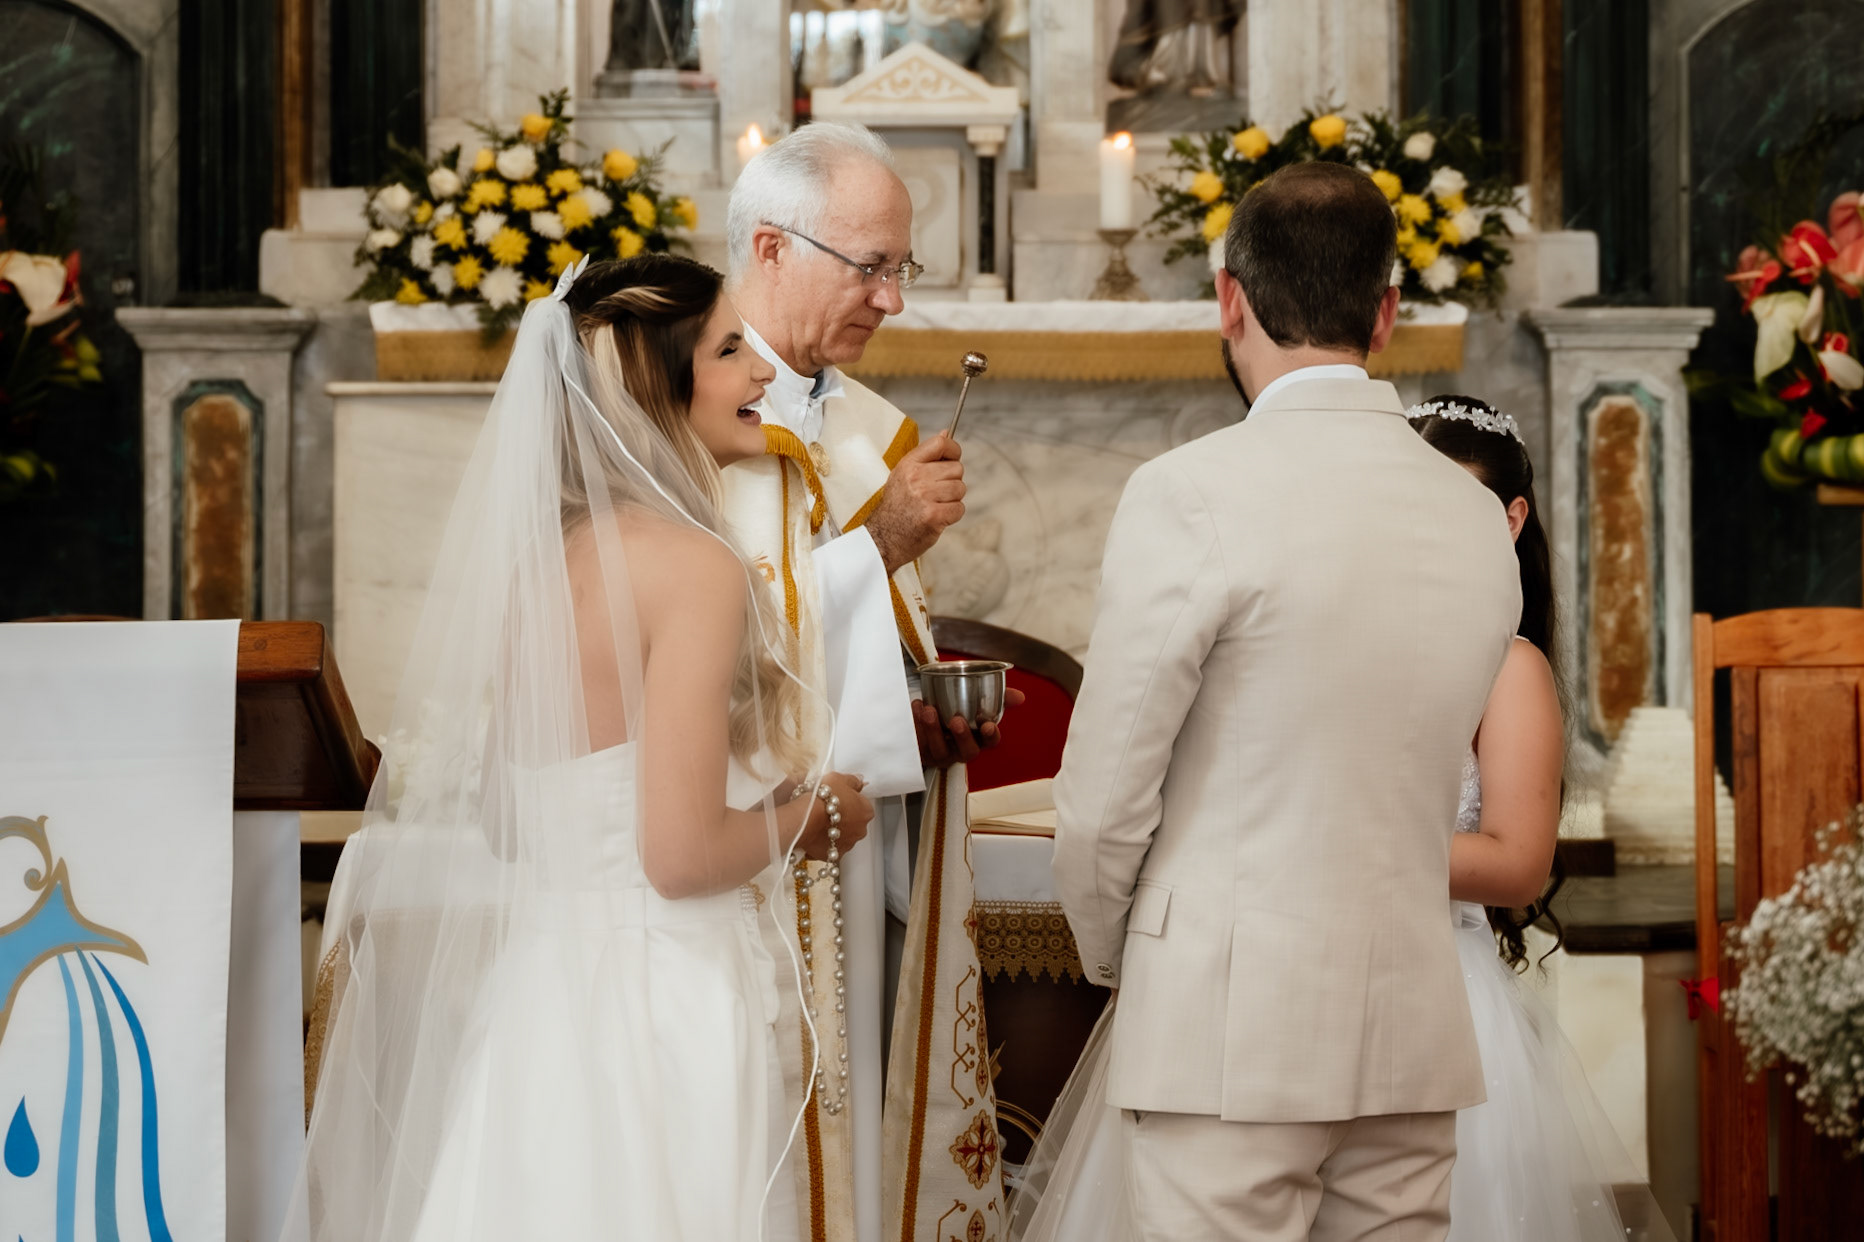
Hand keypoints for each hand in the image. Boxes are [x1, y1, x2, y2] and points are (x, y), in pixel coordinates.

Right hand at [791, 772, 872, 860]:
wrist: (804, 818)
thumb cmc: (822, 798)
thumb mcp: (839, 779)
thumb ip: (853, 781)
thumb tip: (859, 780)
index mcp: (866, 811)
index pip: (862, 805)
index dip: (849, 800)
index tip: (839, 797)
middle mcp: (860, 830)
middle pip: (854, 822)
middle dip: (843, 817)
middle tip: (827, 809)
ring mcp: (847, 844)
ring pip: (842, 836)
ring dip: (833, 830)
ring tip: (818, 821)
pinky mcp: (832, 854)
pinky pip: (829, 849)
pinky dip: (823, 844)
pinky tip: (814, 834)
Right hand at [866, 433, 963, 574]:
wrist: (883, 538)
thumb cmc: (896, 507)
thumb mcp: (904, 475)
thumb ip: (926, 456)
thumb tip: (946, 434)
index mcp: (908, 464)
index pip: (941, 444)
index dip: (953, 451)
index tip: (951, 460)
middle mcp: (916, 478)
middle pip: (956, 468)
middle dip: (952, 481)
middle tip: (937, 493)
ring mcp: (925, 497)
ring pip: (960, 488)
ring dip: (952, 499)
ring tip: (935, 505)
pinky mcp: (934, 516)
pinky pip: (959, 508)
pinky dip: (952, 514)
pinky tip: (938, 517)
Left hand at [913, 688, 1025, 768]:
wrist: (926, 715)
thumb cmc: (956, 711)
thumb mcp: (976, 703)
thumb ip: (999, 698)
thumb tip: (1019, 697)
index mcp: (978, 738)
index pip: (990, 742)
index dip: (991, 736)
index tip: (988, 726)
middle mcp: (960, 749)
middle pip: (967, 751)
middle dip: (962, 737)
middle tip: (956, 720)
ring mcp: (940, 752)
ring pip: (939, 749)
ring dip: (933, 730)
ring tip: (929, 710)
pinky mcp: (921, 751)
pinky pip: (918, 742)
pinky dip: (915, 723)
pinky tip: (916, 707)